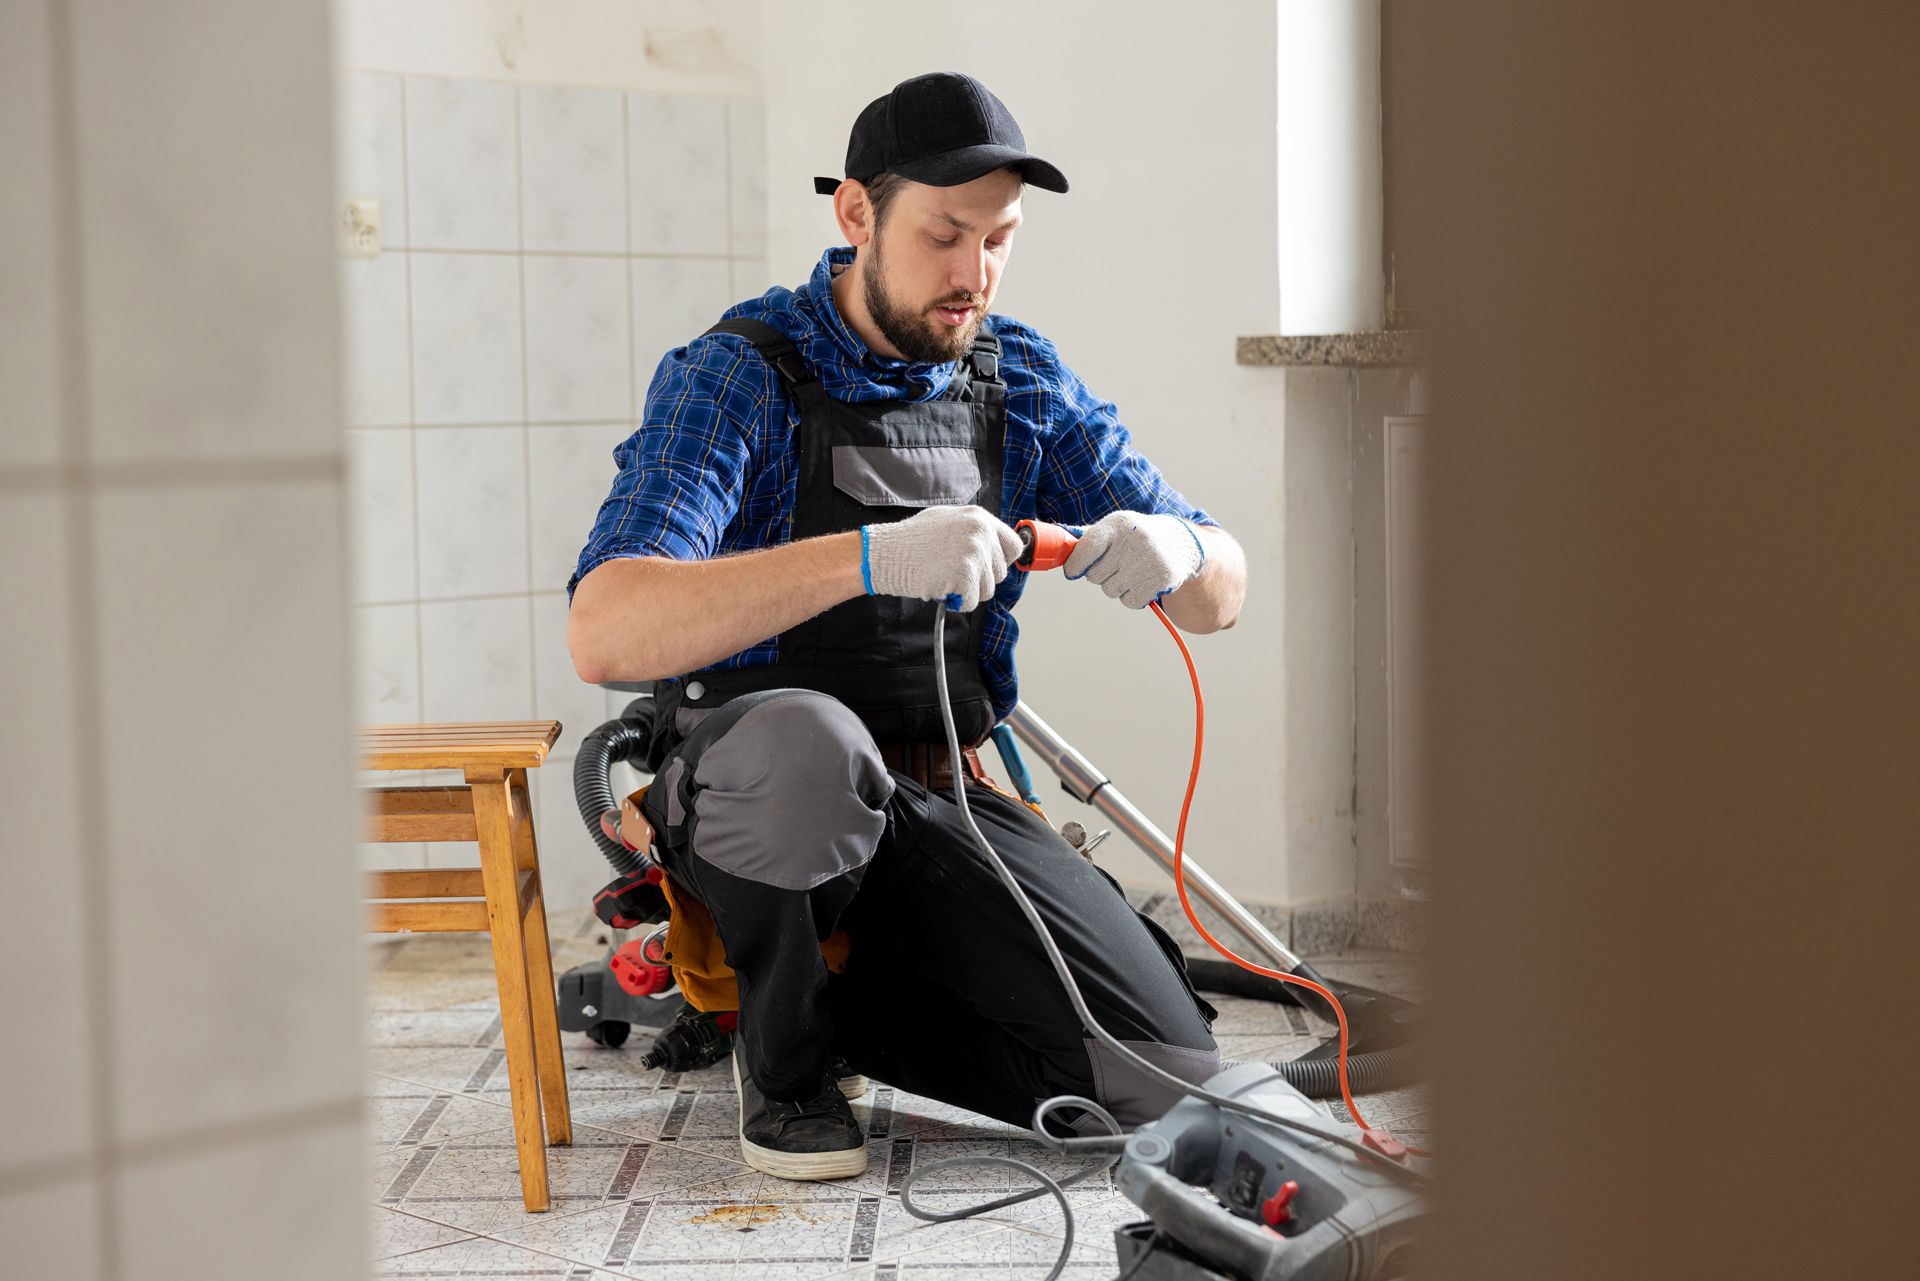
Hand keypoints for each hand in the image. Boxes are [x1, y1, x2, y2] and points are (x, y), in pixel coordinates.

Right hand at [864, 505, 1022, 611]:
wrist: (885, 553)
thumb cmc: (910, 540)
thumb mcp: (947, 521)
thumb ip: (973, 532)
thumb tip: (994, 548)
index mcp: (979, 517)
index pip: (1013, 546)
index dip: (1000, 562)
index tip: (987, 570)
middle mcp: (980, 531)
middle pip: (1000, 573)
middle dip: (980, 580)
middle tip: (954, 574)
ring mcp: (973, 552)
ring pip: (988, 590)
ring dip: (968, 592)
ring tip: (945, 579)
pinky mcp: (965, 573)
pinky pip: (972, 601)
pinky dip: (958, 603)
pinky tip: (941, 589)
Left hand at [1062, 511, 1206, 608]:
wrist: (1182, 543)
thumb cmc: (1138, 536)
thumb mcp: (1116, 527)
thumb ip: (1088, 538)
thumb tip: (1056, 547)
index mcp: (1118, 524)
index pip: (1086, 549)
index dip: (1075, 565)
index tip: (1073, 572)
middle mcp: (1134, 540)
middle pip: (1095, 576)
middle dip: (1100, 575)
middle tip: (1115, 565)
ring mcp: (1149, 561)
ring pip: (1111, 591)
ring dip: (1117, 586)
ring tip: (1132, 570)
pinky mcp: (1161, 580)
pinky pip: (1129, 601)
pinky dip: (1133, 597)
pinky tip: (1143, 581)